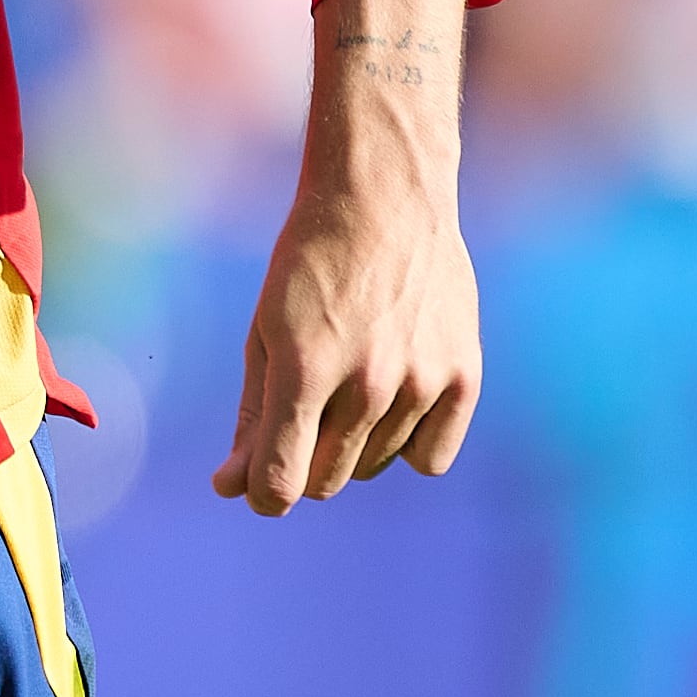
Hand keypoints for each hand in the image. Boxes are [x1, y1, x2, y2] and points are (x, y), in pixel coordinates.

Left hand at [211, 0, 479, 514]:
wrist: (384, 202)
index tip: (259, 489)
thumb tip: (232, 488)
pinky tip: (393, 401)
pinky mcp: (464, 378)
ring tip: (347, 380)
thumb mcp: (264, 335)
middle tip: (302, 410)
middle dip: (303, 462)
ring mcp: (421, 383)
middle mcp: (367, 383)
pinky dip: (406, 443)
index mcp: (304, 370)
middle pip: (326, 479)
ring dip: (351, 444)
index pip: (282, 478)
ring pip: (374, 465)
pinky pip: (431, 456)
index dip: (265, 494)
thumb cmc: (308, 269)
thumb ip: (253, 416)